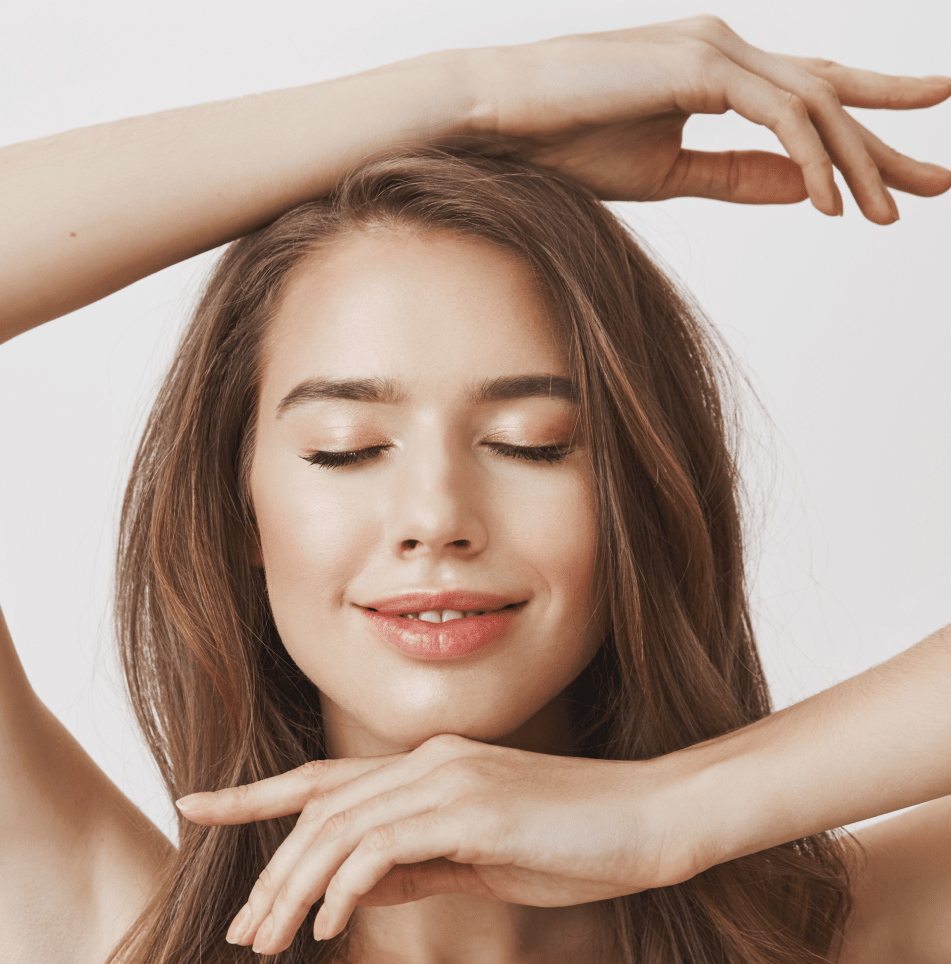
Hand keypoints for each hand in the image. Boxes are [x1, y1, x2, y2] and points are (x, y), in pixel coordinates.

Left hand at [176, 734, 702, 953]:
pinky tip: (325, 928)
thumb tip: (355, 888)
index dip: (257, 792)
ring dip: (293, 885)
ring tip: (265, 941)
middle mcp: (431, 760)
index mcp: (432, 766)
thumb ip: (418, 864)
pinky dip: (343, 885)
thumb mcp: (483, 856)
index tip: (200, 804)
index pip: (326, 777)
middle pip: (321, 806)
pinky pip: (384, 845)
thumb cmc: (575, 840)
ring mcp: (451, 778)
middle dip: (270, 867)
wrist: (651, 818)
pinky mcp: (473, 807)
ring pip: (340, 824)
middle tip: (240, 928)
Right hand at [469, 15, 950, 220]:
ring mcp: (718, 48)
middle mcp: (728, 48)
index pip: (807, 100)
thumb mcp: (669, 174)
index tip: (907, 167)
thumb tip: (801, 192)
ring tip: (891, 214)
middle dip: (889, 139)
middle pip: (831, 92)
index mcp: (719, 72)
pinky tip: (830, 202)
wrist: (501, 119)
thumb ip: (737, 177)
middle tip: (942, 180)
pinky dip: (811, 158)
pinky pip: (781, 113)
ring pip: (817, 103)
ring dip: (859, 160)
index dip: (864, 130)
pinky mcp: (702, 63)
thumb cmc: (567, 145)